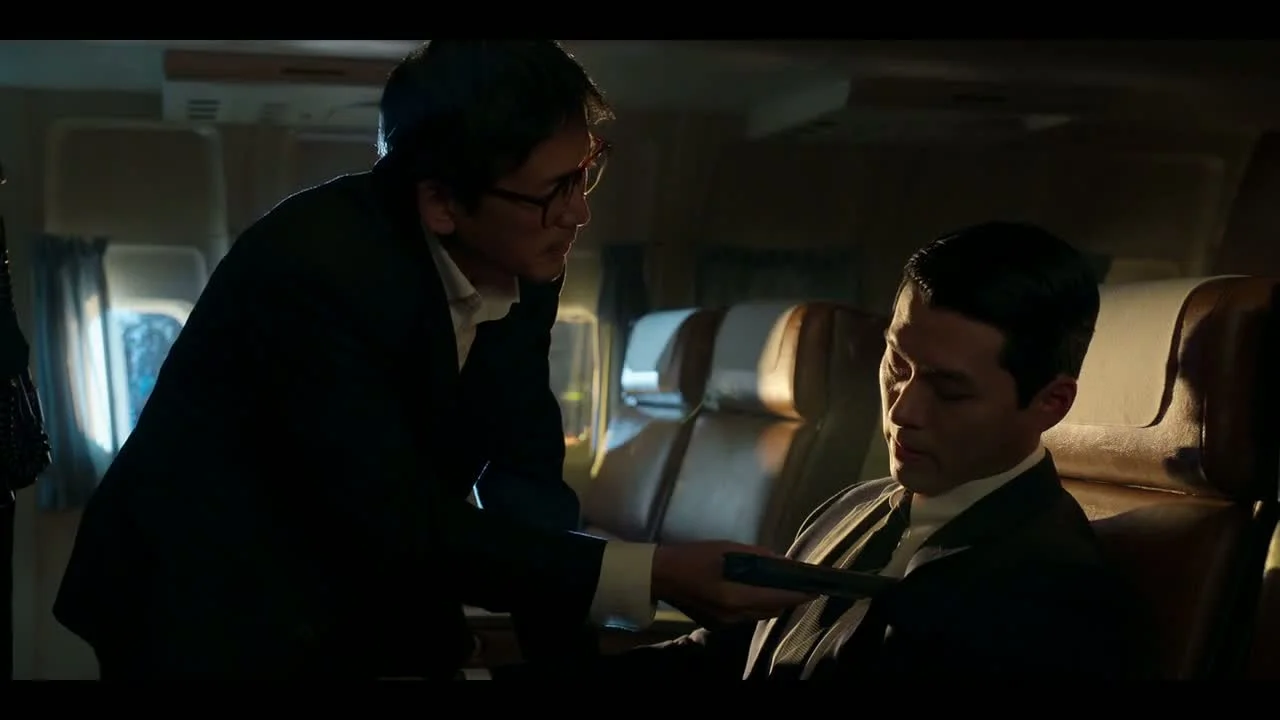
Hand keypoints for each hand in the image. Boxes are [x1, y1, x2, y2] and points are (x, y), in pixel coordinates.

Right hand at [650, 541, 814, 625]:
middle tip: (801, 583)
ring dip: (774, 601)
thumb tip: (780, 561)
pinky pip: (748, 616)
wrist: (661, 575)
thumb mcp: (727, 549)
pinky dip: (758, 605)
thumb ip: (756, 556)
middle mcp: (736, 615)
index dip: (801, 593)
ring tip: (782, 585)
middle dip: (790, 598)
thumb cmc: (694, 556)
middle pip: (774, 609)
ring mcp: (726, 623)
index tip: (817, 587)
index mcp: (737, 596)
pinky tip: (758, 590)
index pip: (779, 597)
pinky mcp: (719, 624)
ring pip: (762, 614)